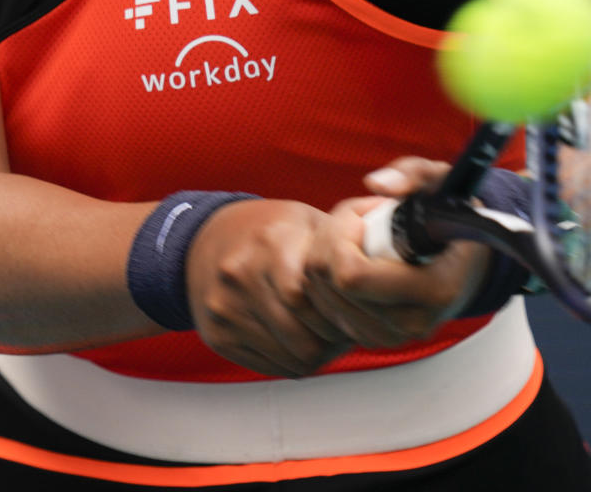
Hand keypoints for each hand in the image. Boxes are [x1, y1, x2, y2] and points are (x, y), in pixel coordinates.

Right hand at [185, 197, 357, 376]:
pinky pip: (268, 366)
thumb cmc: (268, 232)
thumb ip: (342, 244)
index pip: (308, 300)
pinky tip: (294, 339)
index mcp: (270, 243)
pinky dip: (288, 360)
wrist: (205, 240)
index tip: (350, 315)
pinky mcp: (216, 335)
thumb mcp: (305, 222)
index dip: (337, 316)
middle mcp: (241, 275)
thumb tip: (386, 270)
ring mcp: (225, 308)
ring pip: (289, 358)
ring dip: (312, 354)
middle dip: (330, 341)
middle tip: (340, 332)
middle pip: (302, 338)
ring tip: (320, 335)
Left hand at [303, 159, 490, 347]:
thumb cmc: (452, 218)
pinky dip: (326, 277)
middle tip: (358, 218)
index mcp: (433, 289)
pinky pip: (323, 307)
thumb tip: (376, 184)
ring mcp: (391, 336)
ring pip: (320, 295)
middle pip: (329, 283)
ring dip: (327, 256)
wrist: (467, 262)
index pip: (352, 276)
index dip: (342, 235)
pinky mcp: (373, 338)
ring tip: (359, 238)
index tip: (362, 212)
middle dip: (330, 239)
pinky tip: (353, 259)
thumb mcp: (441, 182)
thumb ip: (413, 174)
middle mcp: (412, 323)